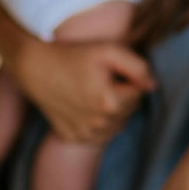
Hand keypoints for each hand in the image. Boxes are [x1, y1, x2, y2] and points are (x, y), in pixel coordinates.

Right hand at [12, 39, 154, 143]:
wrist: (35, 68)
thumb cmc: (72, 56)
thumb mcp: (108, 51)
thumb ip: (137, 67)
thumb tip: (152, 87)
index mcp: (110, 104)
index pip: (138, 94)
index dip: (127, 79)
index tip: (110, 71)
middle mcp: (98, 125)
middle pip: (128, 112)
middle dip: (121, 96)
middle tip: (100, 80)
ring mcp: (84, 135)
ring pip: (115, 126)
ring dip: (111, 111)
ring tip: (92, 92)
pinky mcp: (72, 138)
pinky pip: (97, 135)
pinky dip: (96, 124)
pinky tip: (84, 107)